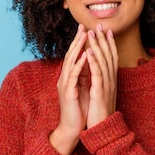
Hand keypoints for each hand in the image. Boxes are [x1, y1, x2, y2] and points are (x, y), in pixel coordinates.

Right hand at [50, 24, 89, 154]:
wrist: (72, 129)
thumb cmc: (78, 110)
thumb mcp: (82, 89)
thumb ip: (83, 76)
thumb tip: (89, 63)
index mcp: (69, 77)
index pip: (74, 56)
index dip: (79, 43)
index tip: (86, 29)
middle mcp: (65, 78)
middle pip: (70, 55)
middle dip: (77, 40)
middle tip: (83, 26)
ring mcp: (65, 84)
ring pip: (70, 62)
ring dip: (77, 48)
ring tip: (84, 36)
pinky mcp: (68, 92)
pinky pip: (73, 75)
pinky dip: (78, 64)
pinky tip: (84, 55)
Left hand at [85, 23, 117, 127]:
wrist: (103, 129)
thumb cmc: (101, 113)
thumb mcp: (102, 95)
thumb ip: (102, 83)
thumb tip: (100, 74)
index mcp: (111, 80)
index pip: (111, 58)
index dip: (109, 43)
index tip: (106, 31)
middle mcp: (111, 80)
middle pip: (109, 56)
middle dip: (104, 39)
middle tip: (100, 25)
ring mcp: (106, 85)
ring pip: (103, 61)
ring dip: (98, 46)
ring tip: (93, 33)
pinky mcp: (100, 92)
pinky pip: (97, 73)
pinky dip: (94, 61)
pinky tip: (90, 51)